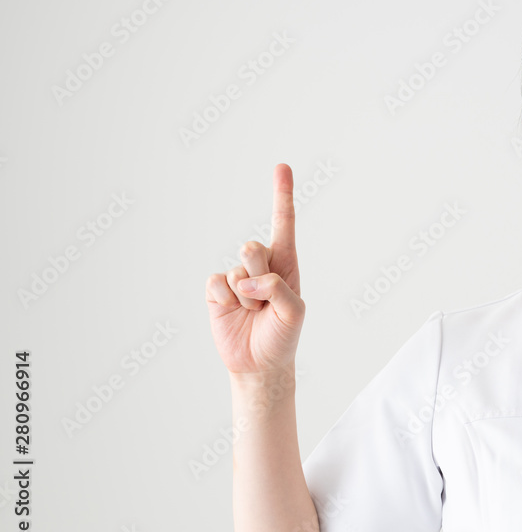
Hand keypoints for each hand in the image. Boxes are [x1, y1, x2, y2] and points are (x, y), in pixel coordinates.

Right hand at [205, 163, 304, 376]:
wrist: (259, 365)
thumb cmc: (283, 336)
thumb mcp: (295, 312)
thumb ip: (278, 288)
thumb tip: (247, 280)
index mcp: (286, 264)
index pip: (283, 224)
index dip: (282, 194)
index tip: (281, 166)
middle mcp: (261, 265)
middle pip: (253, 248)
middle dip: (259, 274)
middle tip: (264, 301)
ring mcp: (237, 277)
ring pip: (235, 269)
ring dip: (246, 296)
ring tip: (254, 313)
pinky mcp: (216, 292)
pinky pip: (215, 282)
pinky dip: (225, 300)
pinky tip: (233, 313)